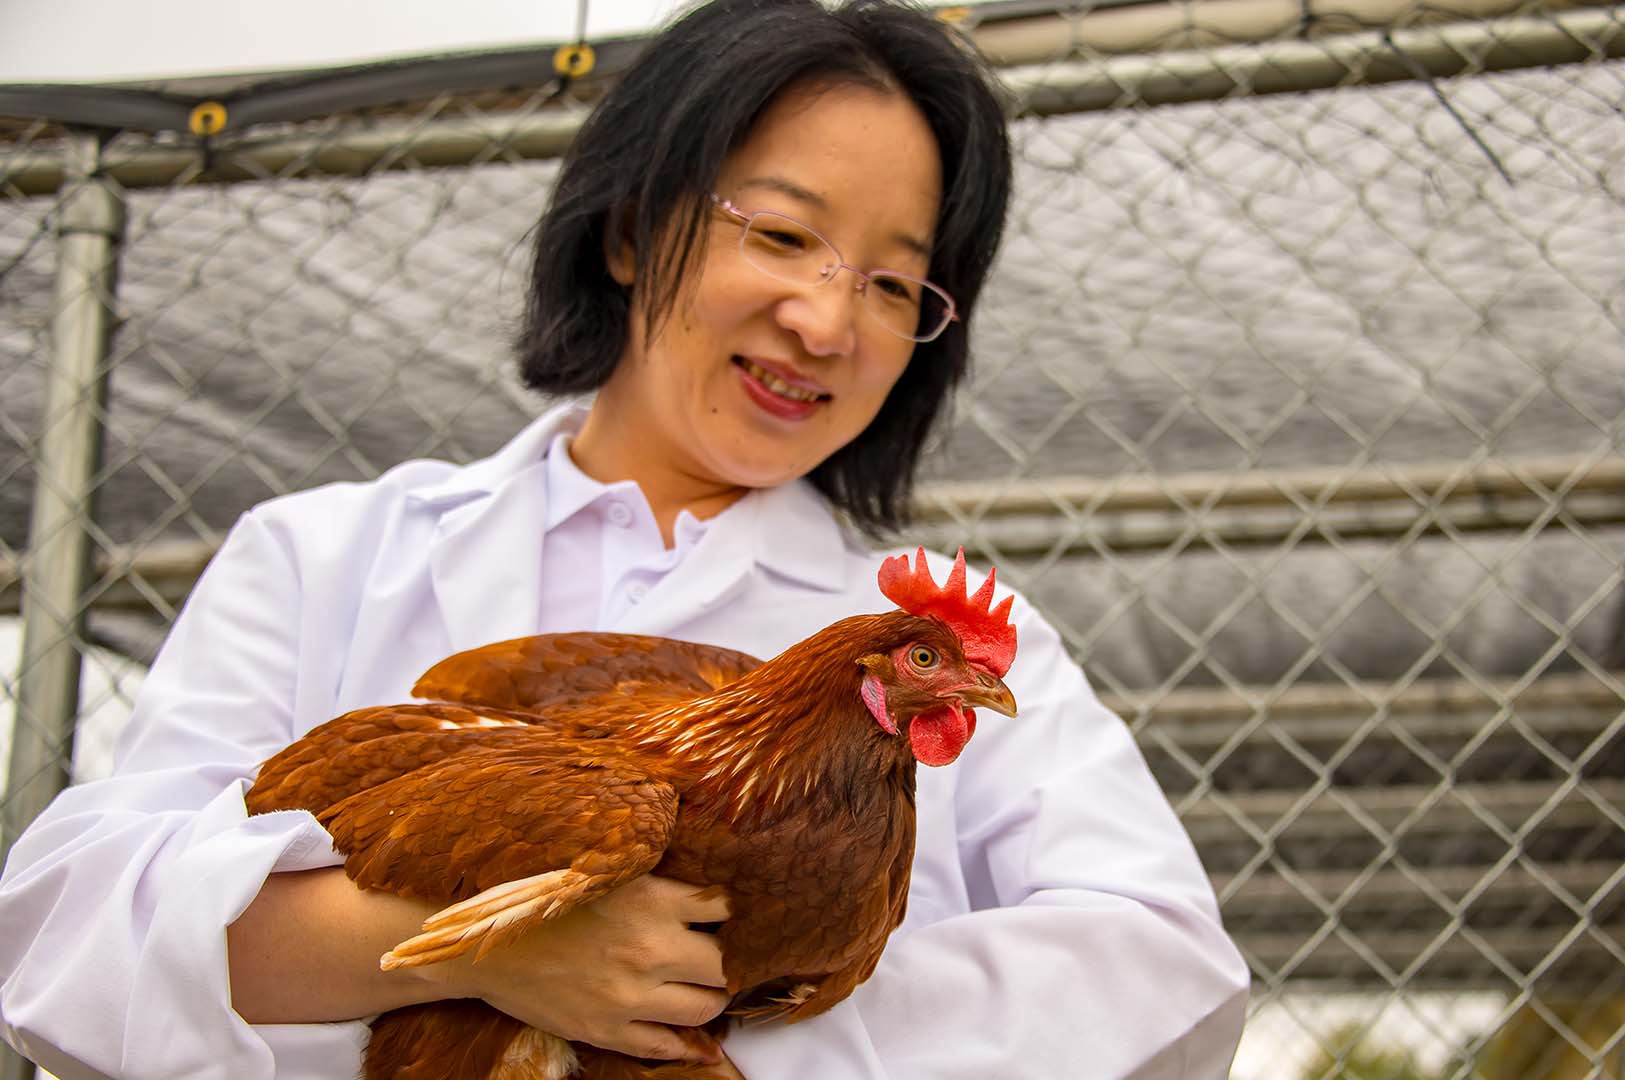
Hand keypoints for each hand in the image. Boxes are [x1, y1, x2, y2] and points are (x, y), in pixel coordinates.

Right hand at [417, 874, 731, 1063]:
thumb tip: (706, 890)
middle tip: (725, 960)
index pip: (726, 908)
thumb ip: (656, 882)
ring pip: (705, 1008)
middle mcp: (650, 948)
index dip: (735, 915)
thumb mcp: (606, 873)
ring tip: (706, 991)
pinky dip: (688, 1046)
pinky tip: (699, 1043)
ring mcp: (631, 995)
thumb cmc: (544, 901)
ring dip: (713, 1000)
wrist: (487, 947)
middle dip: (730, 962)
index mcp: (651, 900)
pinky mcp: (609, 1030)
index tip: (732, 920)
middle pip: (724, 964)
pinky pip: (666, 1046)